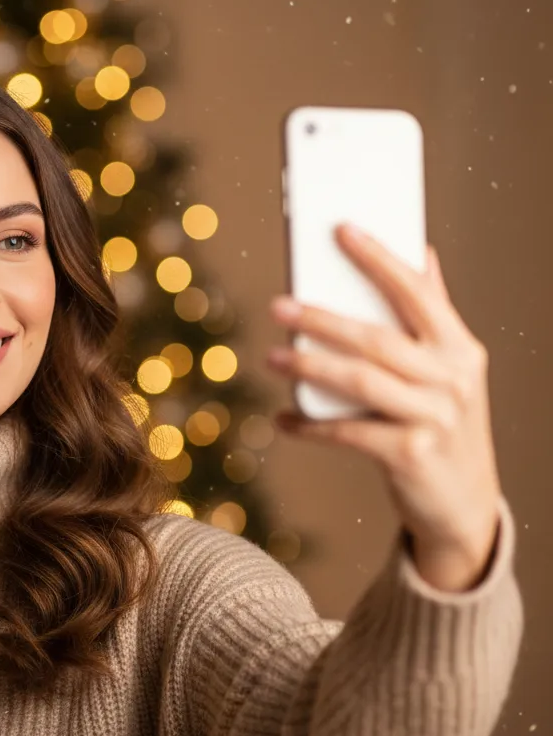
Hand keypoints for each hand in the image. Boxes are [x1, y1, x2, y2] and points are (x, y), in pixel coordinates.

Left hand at [265, 223, 502, 590]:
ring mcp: (434, 419)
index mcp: (460, 349)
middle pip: (377, 339)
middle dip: (322, 319)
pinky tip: (284, 419)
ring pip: (360, 381)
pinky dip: (311, 426)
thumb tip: (424, 252)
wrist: (463, 505)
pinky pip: (348, 432)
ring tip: (272, 356)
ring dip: (310, 367)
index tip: (341, 230)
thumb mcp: (450, 371)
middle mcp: (452, 379)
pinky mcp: (410, 455)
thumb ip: (436, 314)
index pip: (416, 293)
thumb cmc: (444, 426)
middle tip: (278, 305)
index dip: (378, 259)